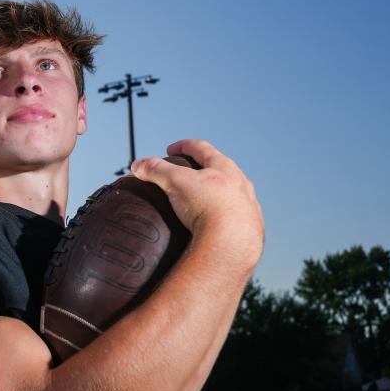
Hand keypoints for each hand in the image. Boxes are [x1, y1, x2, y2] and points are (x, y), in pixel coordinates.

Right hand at [130, 139, 263, 267]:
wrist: (231, 244)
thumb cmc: (206, 207)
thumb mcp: (175, 183)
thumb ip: (156, 170)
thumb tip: (137, 164)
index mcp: (224, 168)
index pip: (202, 149)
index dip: (183, 147)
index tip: (171, 150)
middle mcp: (241, 184)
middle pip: (222, 169)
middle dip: (205, 169)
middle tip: (189, 174)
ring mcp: (248, 206)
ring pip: (234, 193)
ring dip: (220, 193)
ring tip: (205, 200)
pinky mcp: (252, 229)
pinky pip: (238, 219)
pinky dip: (226, 218)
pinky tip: (218, 226)